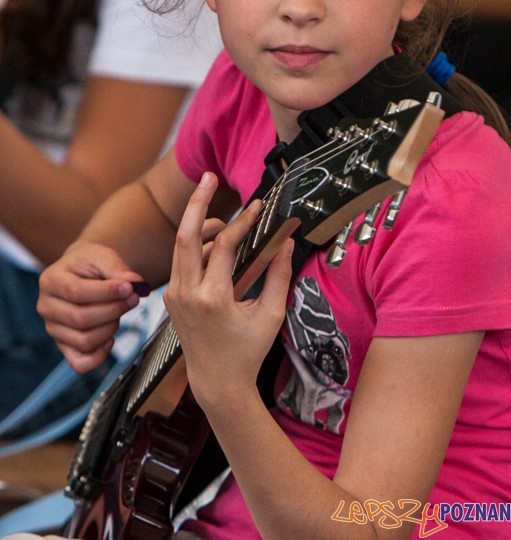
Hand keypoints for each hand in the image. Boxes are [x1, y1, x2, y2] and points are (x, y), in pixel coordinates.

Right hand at [37, 243, 144, 372]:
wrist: (83, 273)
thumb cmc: (91, 264)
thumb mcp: (102, 256)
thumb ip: (118, 269)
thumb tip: (135, 283)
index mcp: (50, 280)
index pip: (75, 292)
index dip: (106, 293)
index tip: (130, 288)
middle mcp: (46, 307)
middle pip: (80, 318)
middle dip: (114, 310)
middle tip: (134, 298)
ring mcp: (53, 329)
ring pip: (83, 340)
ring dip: (111, 328)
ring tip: (121, 311)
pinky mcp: (63, 346)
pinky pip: (80, 363)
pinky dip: (100, 356)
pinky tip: (111, 339)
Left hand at [163, 172, 293, 412]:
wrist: (217, 383)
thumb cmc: (247, 352)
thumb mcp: (271, 315)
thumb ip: (279, 275)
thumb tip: (287, 240)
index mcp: (212, 299)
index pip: (224, 246)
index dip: (243, 222)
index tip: (258, 207)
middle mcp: (187, 294)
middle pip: (185, 235)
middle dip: (196, 202)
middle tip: (208, 177)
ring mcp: (175, 296)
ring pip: (180, 245)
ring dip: (198, 223)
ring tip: (221, 213)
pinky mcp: (172, 298)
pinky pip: (181, 261)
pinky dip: (196, 245)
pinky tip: (215, 240)